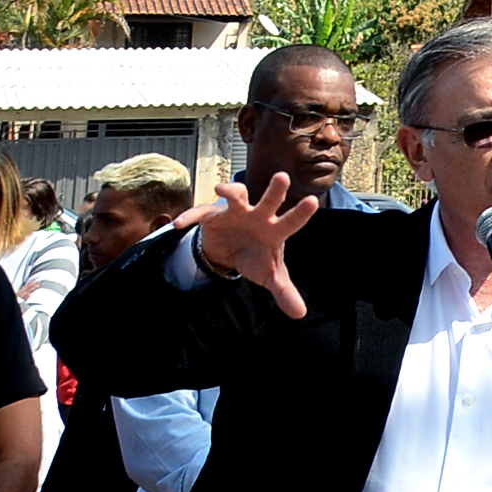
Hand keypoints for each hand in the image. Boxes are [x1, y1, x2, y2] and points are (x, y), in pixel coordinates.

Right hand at [176, 175, 320, 319]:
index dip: (301, 213)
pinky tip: (179, 224)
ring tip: (221, 191)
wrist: (230, 249)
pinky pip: (199, 213)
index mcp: (275, 230)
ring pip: (237, 196)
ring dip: (231, 192)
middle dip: (275, 190)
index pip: (291, 222)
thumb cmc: (257, 257)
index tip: (312, 201)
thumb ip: (284, 291)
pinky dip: (190, 217)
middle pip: (269, 200)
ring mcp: (235, 212)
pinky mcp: (212, 215)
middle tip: (282, 177)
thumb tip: (300, 314)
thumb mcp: (269, 275)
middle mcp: (258, 216)